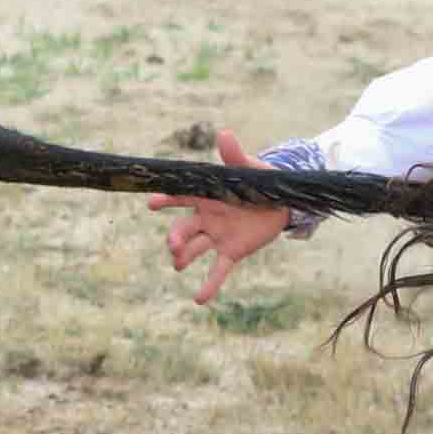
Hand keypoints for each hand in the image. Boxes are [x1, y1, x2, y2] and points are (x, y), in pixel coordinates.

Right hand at [148, 127, 292, 307]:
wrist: (281, 202)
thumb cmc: (258, 180)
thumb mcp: (247, 168)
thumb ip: (234, 156)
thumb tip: (224, 134)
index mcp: (206, 196)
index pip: (181, 197)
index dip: (166, 200)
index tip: (152, 202)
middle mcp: (205, 218)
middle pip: (183, 229)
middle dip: (175, 238)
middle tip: (173, 246)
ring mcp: (216, 236)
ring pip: (194, 249)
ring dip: (185, 257)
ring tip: (178, 265)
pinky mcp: (231, 251)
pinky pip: (217, 270)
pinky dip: (209, 285)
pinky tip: (199, 299)